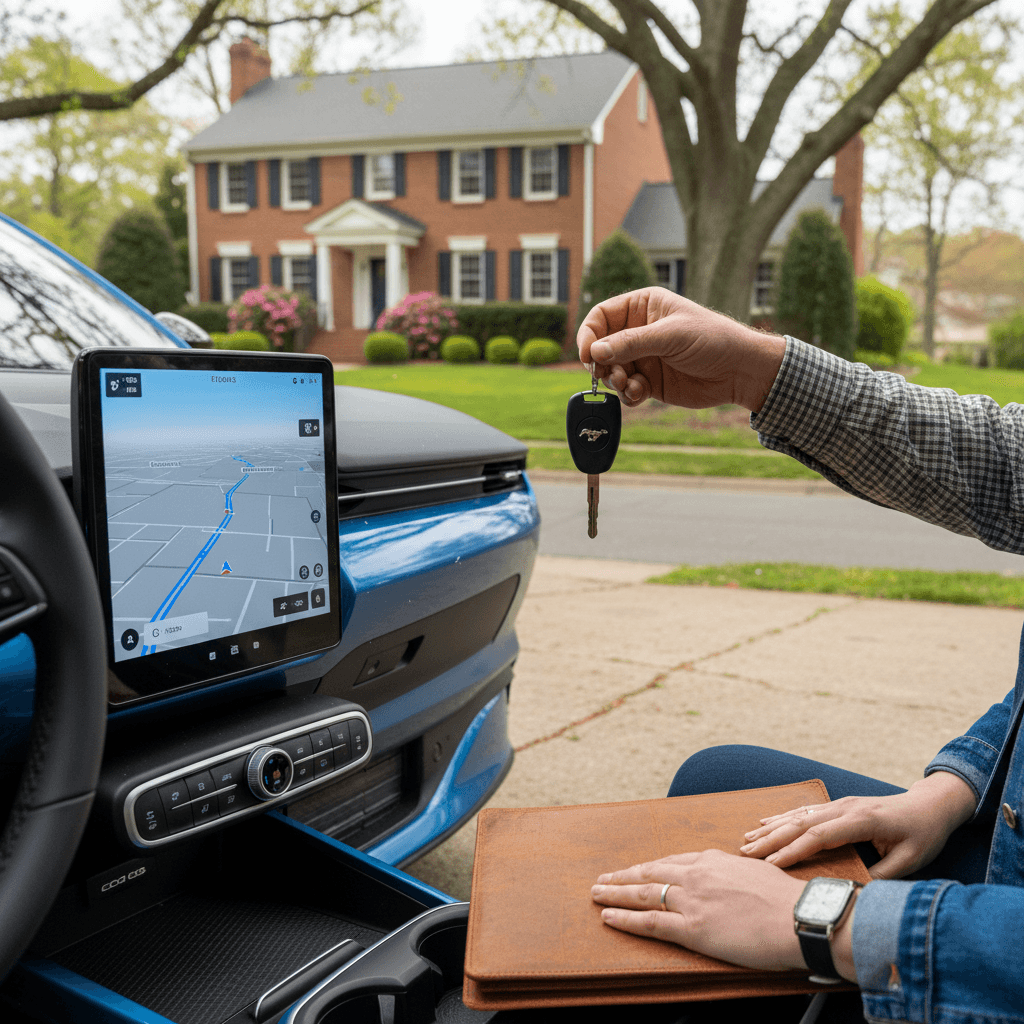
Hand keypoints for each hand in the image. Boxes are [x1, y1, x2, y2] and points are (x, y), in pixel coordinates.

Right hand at [576, 288, 784, 411]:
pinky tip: (640, 394)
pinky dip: (627, 395)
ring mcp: (642, 358)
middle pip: (600, 346)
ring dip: (614, 381)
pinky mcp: (649, 382)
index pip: (601, 316)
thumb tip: (594, 351)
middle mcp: (638, 332)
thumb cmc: (712, 339)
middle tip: (608, 374)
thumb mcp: (670, 336)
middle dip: (600, 363)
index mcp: (642, 307)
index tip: (587, 355)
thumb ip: (631, 343)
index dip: (589, 334)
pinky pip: (625, 390)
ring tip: (629, 385)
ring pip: (610, 371)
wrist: (740, 370)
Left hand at [591, 850, 806, 971]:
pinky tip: (608, 916)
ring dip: (615, 893)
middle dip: (623, 877)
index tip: (636, 870)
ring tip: (596, 894)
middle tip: (602, 879)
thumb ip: (734, 874)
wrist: (798, 917)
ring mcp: (692, 900)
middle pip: (650, 872)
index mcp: (712, 860)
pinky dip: (625, 919)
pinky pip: (649, 922)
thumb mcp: (757, 872)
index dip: (650, 867)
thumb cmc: (786, 899)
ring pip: (643, 894)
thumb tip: (732, 878)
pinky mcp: (692, 927)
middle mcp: (696, 875)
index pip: (672, 862)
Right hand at [739, 772, 976, 879]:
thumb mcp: (911, 860)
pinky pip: (805, 811)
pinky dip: (782, 817)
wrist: (929, 805)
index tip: (770, 865)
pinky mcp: (838, 805)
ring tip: (747, 840)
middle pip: (801, 824)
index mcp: (862, 820)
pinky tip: (765, 822)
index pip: (819, 836)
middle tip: (746, 853)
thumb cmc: (922, 834)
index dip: (793, 850)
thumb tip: (854, 894)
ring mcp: (840, 804)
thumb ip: (882, 876)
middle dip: (771, 839)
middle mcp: (845, 808)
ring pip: (798, 815)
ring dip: (771, 828)